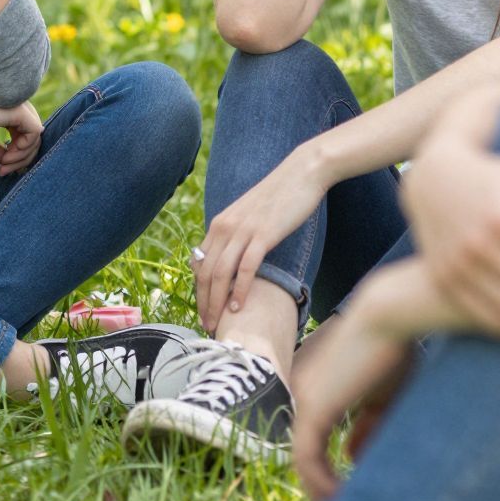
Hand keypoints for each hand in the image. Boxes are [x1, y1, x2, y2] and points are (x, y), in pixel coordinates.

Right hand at [0, 91, 42, 175]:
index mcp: (4, 111)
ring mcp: (16, 105)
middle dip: (22, 159)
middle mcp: (13, 105)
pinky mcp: (16, 110)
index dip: (17, 157)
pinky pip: (35, 132)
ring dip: (23, 156)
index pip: (25, 136)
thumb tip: (7, 161)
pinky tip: (7, 157)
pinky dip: (24, 149)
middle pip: (34, 137)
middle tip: (3, 171)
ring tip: (3, 165)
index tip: (1, 171)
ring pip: (37, 135)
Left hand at [194, 147, 329, 331]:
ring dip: (217, 302)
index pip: (200, 264)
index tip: (203, 311)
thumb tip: (234, 262)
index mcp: (219, 224)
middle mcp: (224, 227)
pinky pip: (245, 268)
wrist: (300, 174)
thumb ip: (238, 236)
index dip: (199, 291)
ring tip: (219, 323)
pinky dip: (240, 290)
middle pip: (205, 273)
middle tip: (207, 326)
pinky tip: (240, 307)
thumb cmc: (278, 198)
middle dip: (204, 302)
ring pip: (220, 273)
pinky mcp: (262, 234)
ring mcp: (242, 230)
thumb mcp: (250, 217)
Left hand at [288, 300, 412, 500]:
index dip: (325, 469)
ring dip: (320, 490)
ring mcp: (303, 399)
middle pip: (304, 450)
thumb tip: (353, 459)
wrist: (389, 315)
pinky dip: (321, 482)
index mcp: (315, 388)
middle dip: (321, 484)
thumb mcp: (380, 396)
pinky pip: (306, 456)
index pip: (311, 438)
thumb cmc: (392, 350)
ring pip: (302, 458)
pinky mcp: (312, 406)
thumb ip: (366, 427)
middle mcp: (301, 394)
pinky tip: (342, 497)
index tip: (346, 491)